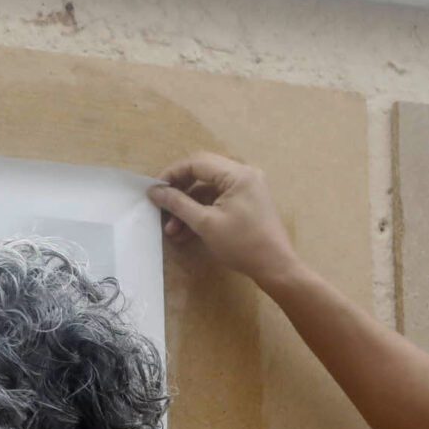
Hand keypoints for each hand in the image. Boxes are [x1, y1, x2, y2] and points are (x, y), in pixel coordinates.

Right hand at [148, 152, 305, 284]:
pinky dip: (201, 212)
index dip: (172, 174)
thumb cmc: (242, 245)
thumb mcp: (206, 224)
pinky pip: (217, 200)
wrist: (275, 266)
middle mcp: (244, 174)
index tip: (154, 190)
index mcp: (238, 174)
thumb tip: (154, 191)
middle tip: (161, 207)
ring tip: (171, 230)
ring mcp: (246, 187)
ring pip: (207, 189)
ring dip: (188, 206)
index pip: (197, 162)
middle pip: (202, 173)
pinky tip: (185, 232)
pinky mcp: (245, 202)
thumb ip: (178, 204)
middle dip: (179, 191)